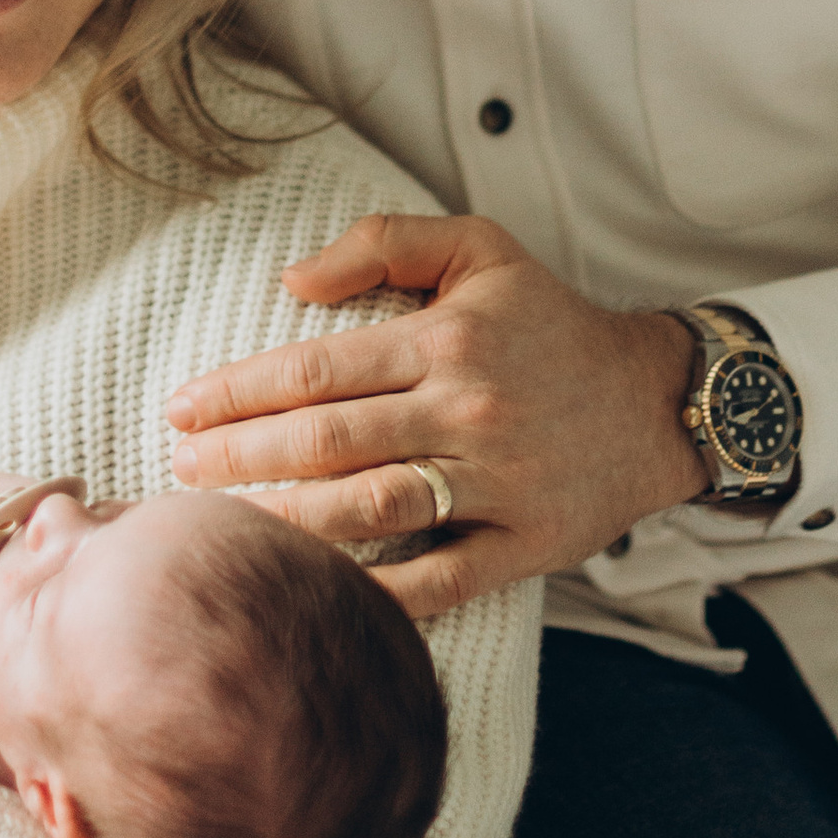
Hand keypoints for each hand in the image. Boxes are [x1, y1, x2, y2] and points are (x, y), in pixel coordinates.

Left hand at [164, 215, 707, 615]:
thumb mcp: (480, 247)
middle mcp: (467, 410)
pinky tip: (315, 594)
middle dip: (237, 458)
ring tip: (224, 524)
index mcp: (447, 340)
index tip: (182, 409)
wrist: (658, 399)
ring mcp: (497, 483)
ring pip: (369, 510)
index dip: (236, 391)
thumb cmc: (552, 321)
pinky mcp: (524, 545)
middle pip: (326, 442)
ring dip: (284, 521)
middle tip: (180, 471)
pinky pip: (438, 581)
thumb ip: (382, 244)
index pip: (315, 370)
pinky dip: (375, 594)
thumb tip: (290, 279)